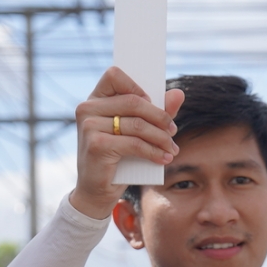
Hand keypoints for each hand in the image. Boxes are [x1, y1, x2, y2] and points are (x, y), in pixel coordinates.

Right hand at [70, 66, 182, 218]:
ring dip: (161, 137)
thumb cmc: (116, 159)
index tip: (153, 103)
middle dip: (160, 117)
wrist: (96, 191)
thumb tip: (179, 93)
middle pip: (134, 101)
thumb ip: (155, 112)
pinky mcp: (96, 144)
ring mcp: (89, 126)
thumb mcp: (135, 133)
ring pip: (137, 123)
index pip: (114, 75)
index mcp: (94, 100)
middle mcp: (87, 109)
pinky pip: (134, 143)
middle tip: (173, 131)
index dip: (137, 86)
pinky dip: (153, 151)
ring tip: (172, 148)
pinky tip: (164, 158)